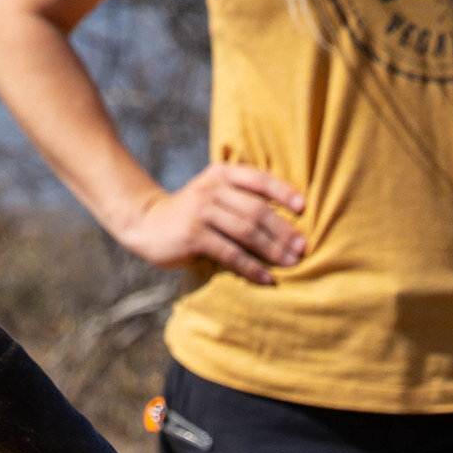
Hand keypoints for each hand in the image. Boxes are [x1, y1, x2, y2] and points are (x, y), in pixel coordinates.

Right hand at [114, 161, 305, 284]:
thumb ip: (239, 197)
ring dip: (273, 249)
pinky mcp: (194, 236)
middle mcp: (212, 189)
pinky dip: (251, 267)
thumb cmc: (192, 214)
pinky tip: (267, 278)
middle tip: (303, 247)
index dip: (283, 192)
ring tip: (293, 263)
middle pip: (257, 210)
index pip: (258, 179)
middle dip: (284, 230)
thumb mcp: (213, 194)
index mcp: (221, 174)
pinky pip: (230, 253)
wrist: (148, 224)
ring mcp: (202, 212)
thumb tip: (285, 218)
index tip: (304, 208)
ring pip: (247, 231)